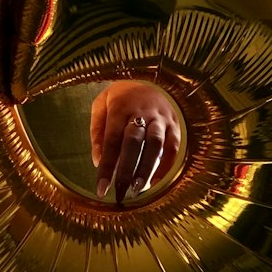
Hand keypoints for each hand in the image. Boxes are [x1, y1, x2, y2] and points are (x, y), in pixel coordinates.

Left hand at [89, 82, 180, 202]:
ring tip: (138, 189)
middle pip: (134, 142)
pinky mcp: (174, 125)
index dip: (107, 166)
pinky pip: (173, 147)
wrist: (147, 79)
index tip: (101, 188)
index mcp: (120, 107)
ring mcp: (160, 118)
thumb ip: (97, 132)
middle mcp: (142, 112)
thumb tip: (98, 161)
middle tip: (120, 192)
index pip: (112, 140)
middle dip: (127, 170)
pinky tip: (155, 181)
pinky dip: (165, 166)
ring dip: (147, 168)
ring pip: (155, 144)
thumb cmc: (120, 97)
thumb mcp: (101, 105)